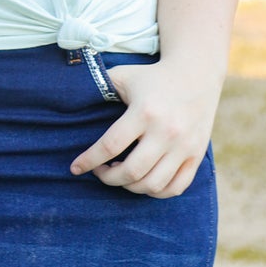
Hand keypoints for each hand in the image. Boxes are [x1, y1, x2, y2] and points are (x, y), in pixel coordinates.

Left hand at [69, 58, 222, 198]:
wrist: (195, 74)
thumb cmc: (152, 77)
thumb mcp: (124, 76)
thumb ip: (99, 87)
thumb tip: (69, 100)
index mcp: (145, 112)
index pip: (110, 145)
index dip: (89, 160)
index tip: (76, 168)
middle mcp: (166, 131)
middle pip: (131, 172)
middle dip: (108, 178)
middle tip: (100, 171)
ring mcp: (184, 146)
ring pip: (153, 185)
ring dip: (130, 187)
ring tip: (120, 175)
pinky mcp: (196, 155)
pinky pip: (176, 187)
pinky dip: (156, 192)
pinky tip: (143, 182)